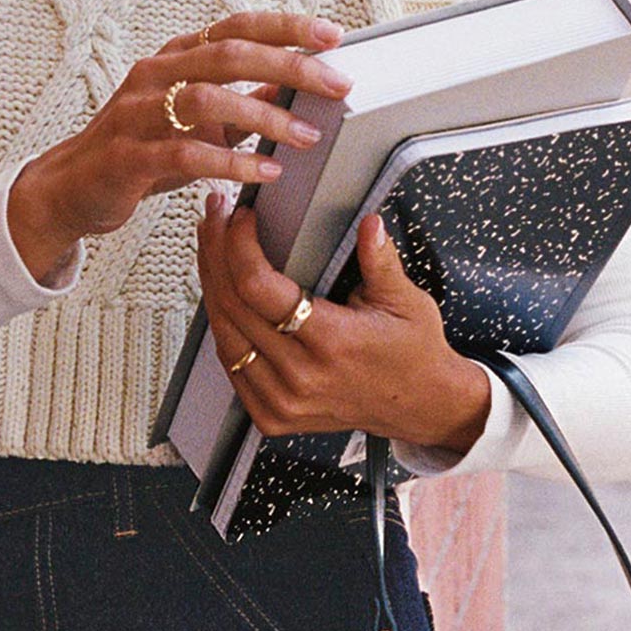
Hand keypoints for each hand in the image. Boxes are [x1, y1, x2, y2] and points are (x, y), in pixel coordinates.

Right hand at [7, 10, 354, 277]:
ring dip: (265, 117)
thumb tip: (294, 87)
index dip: (285, 26)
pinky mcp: (128, 155)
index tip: (332, 35)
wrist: (72, 188)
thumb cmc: (140, 148)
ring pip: (207, 99)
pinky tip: (266, 173)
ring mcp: (137, 112)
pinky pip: (186, 154)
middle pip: (228, 55)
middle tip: (336, 85)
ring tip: (307, 136)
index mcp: (174, 58)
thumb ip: (242, 102)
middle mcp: (154, 74)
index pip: (235, 27)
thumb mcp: (196, 121)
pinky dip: (232, 163)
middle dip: (289, 66)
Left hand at [195, 196, 492, 454]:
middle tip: (216, 216)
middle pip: (233, 305)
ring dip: (211, 284)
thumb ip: (381, 261)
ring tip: (211, 245)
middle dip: (216, 252)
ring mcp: (282, 401)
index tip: (242, 215)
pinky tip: (220, 291)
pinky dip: (222, 323)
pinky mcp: (272, 415)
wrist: (420, 406)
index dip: (240, 245)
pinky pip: (230, 363)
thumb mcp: (407, 300)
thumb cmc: (413, 351)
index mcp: (332, 341)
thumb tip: (369, 223)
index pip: (259, 288)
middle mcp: (300, 376)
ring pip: (223, 333)